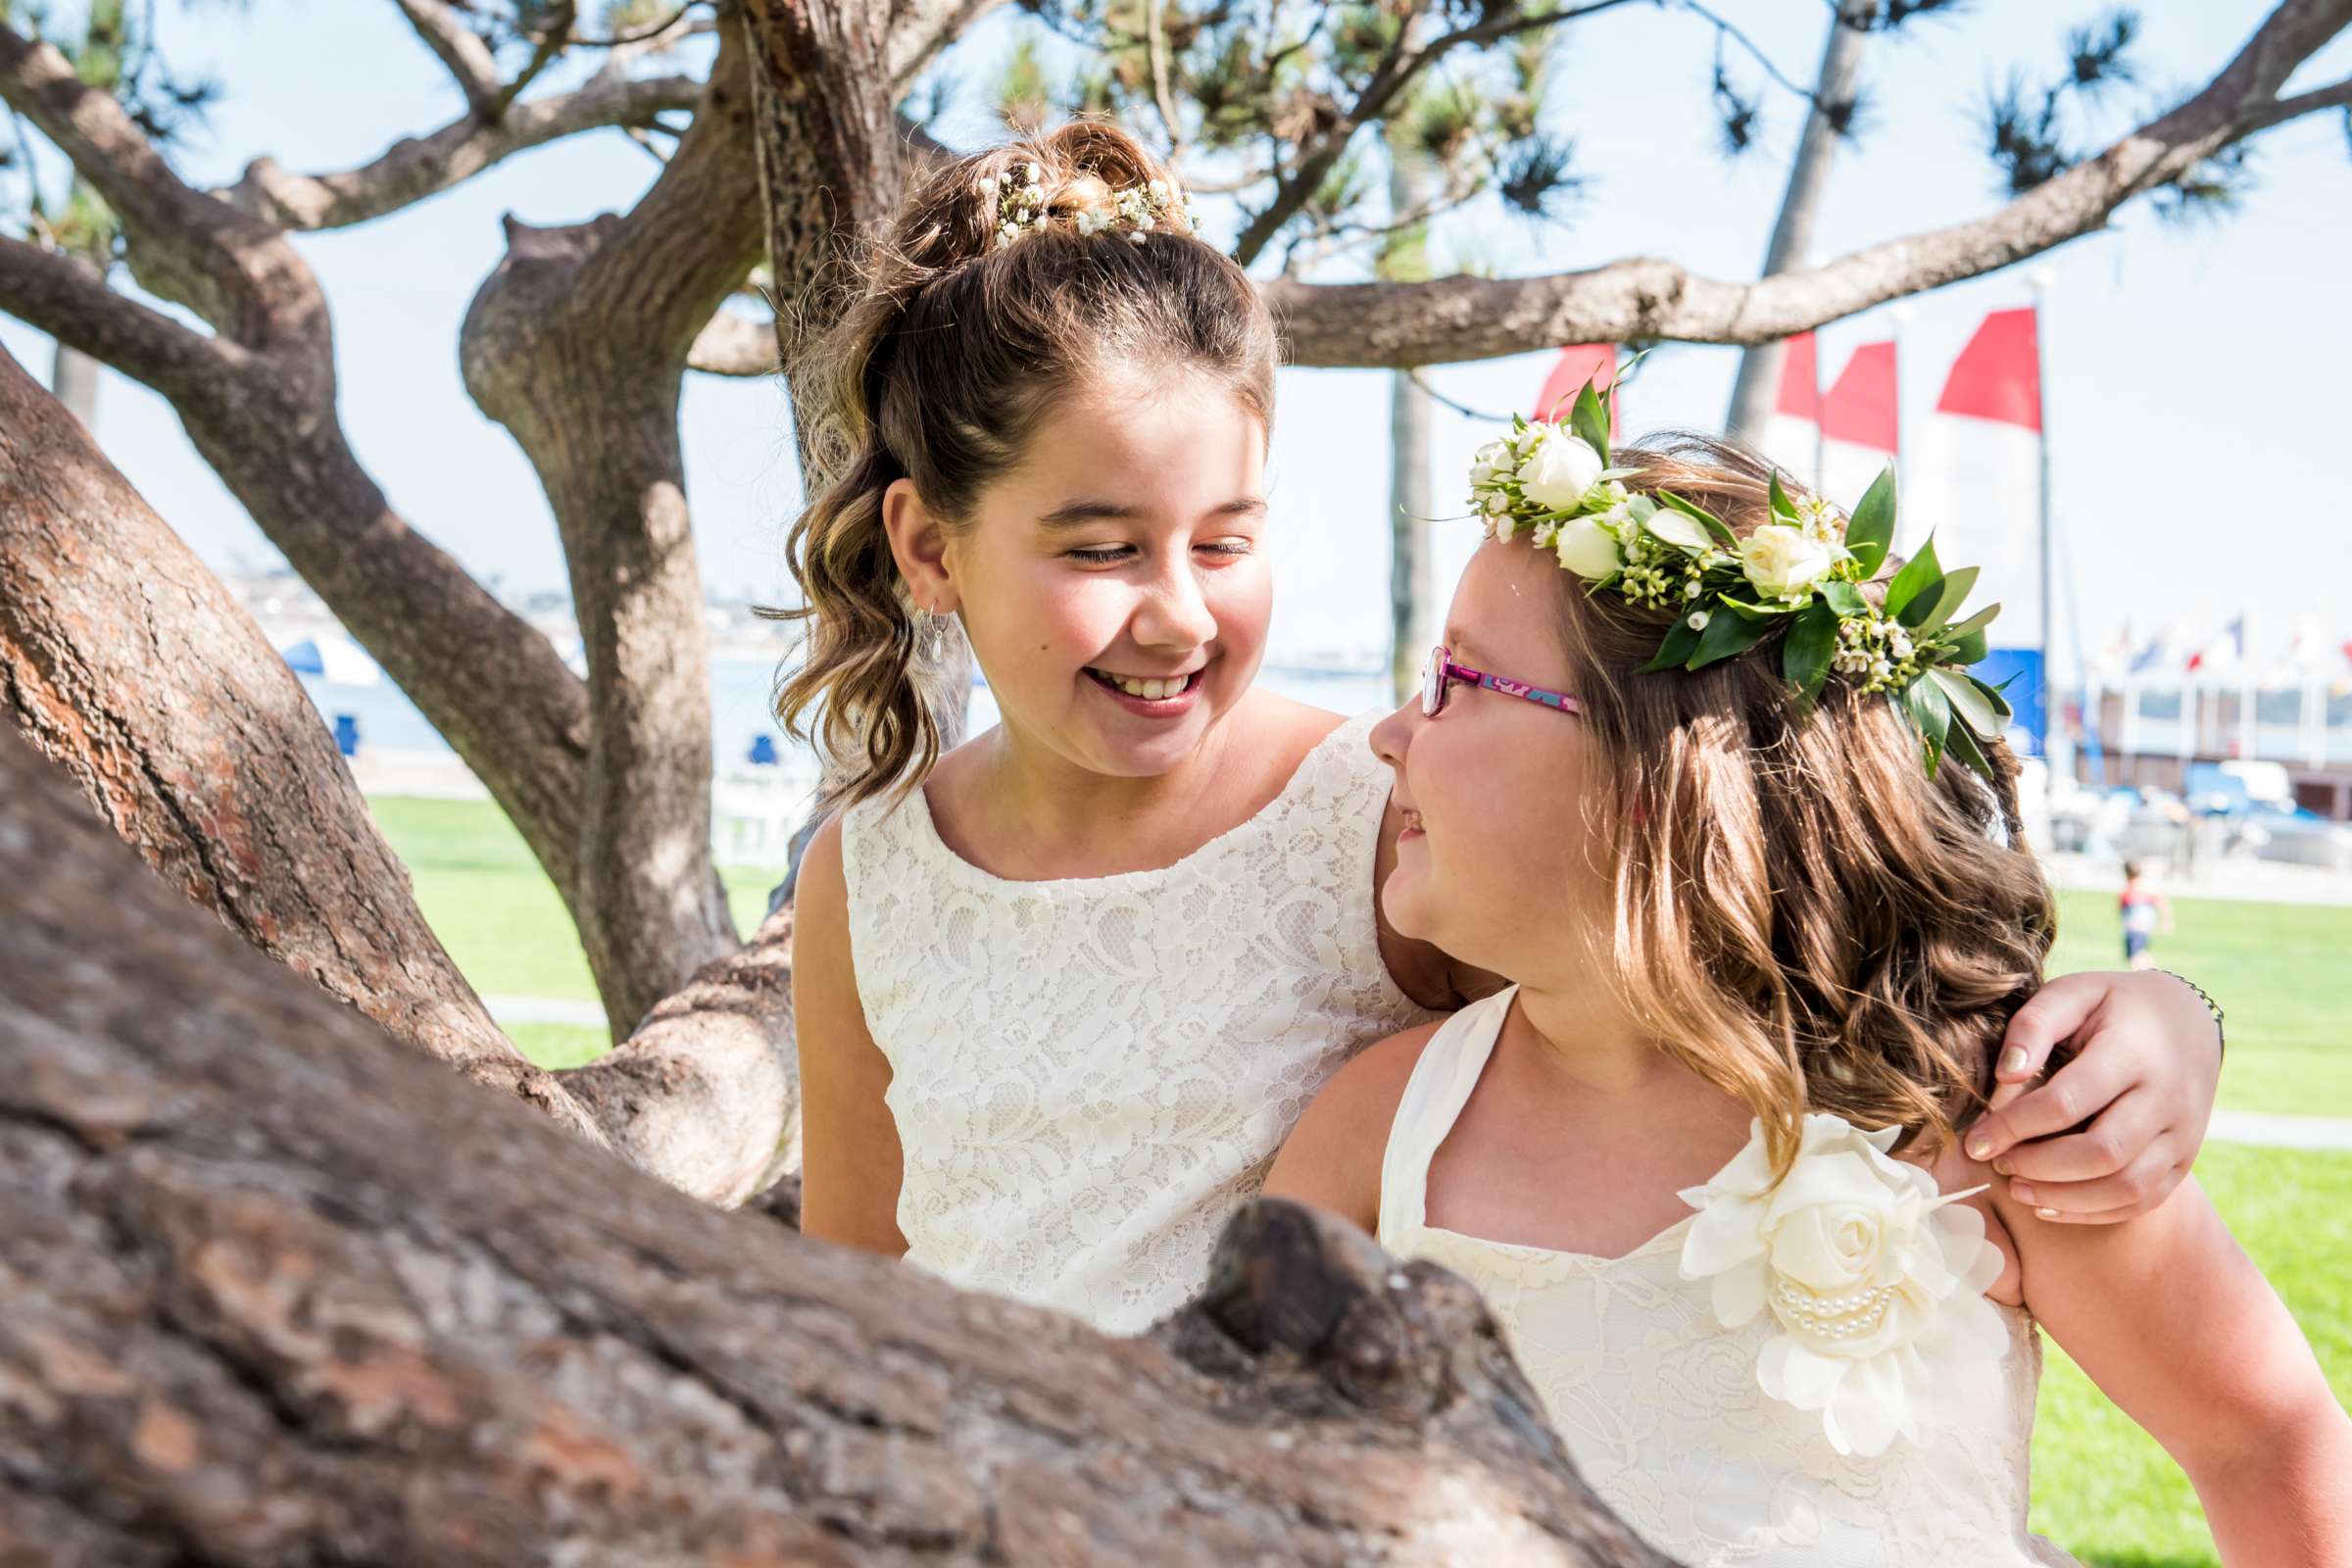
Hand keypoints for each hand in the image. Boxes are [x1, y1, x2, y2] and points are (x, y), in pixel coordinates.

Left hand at [1962, 970, 2221, 1223]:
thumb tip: (2006, 1073)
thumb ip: (2035, 1025)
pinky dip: (2093, 1212)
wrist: (2188, 1021)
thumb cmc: (2112, 1007)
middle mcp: (2167, 1097)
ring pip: (2127, 1187)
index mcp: (2134, 1051)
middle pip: (2103, 1152)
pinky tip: (2049, 1204)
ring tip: (2017, 1188)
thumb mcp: (2074, 992)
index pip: (2068, 1101)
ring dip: (2064, 1197)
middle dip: (2039, 1166)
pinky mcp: (2183, 1161)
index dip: (2015, 1126)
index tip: (1975, 1141)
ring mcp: (2182, 1134)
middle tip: (1996, 1163)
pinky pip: (2142, 1201)